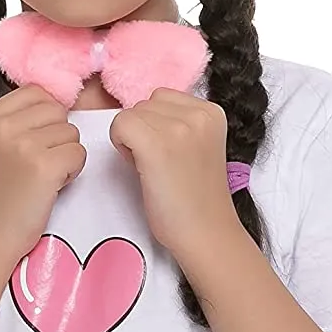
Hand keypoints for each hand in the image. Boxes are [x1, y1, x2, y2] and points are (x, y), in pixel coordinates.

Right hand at [0, 85, 85, 266]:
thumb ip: (18, 119)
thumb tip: (57, 100)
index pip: (37, 91)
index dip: (46, 116)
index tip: (35, 141)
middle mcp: (3, 125)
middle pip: (57, 110)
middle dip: (57, 136)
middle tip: (38, 163)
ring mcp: (23, 144)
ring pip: (72, 132)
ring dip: (65, 155)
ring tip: (42, 176)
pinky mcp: (44, 166)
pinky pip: (79, 153)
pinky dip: (72, 172)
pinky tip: (52, 186)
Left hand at [109, 89, 235, 264]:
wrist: (205, 233)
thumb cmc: (196, 198)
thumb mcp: (199, 145)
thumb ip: (178, 123)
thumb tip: (140, 113)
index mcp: (212, 111)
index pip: (161, 97)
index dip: (156, 125)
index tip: (170, 154)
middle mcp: (198, 114)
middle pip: (144, 104)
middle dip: (144, 131)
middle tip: (160, 164)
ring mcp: (178, 128)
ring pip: (129, 114)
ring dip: (131, 139)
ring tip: (152, 168)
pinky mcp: (156, 145)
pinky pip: (119, 125)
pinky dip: (120, 145)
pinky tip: (138, 167)